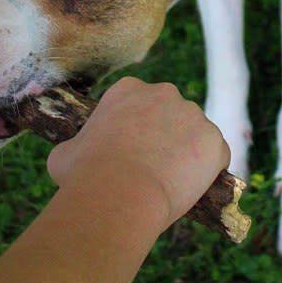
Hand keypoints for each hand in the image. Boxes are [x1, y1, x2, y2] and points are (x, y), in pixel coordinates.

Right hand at [47, 77, 229, 232]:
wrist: (119, 192)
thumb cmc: (86, 173)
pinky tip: (193, 188)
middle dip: (163, 137)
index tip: (128, 152)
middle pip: (169, 115)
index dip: (134, 131)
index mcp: (128, 90)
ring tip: (170, 183)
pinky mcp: (214, 140)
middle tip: (150, 168)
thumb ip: (75, 147)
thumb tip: (70, 154)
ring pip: (194, 135)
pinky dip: (208, 171)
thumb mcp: (65, 154)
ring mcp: (193, 115)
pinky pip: (216, 156)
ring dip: (187, 153)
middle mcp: (164, 93)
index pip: (138, 106)